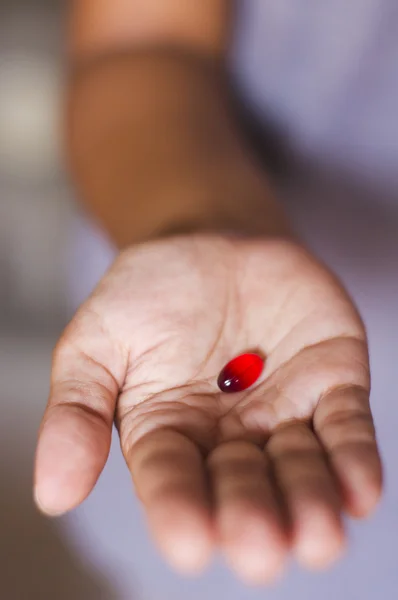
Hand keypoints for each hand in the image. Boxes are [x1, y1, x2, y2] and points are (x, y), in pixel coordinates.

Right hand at [34, 234, 381, 583]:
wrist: (212, 240)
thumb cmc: (149, 291)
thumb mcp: (96, 340)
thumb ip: (77, 409)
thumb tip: (53, 494)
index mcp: (168, 435)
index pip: (172, 482)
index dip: (180, 511)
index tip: (190, 541)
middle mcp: (229, 438)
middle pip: (243, 487)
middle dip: (252, 517)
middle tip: (260, 545)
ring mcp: (284, 412)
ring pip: (302, 470)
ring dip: (311, 503)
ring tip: (316, 535)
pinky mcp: (330, 384)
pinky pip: (346, 427)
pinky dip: (355, 459)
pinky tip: (361, 491)